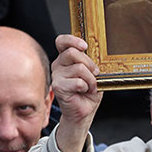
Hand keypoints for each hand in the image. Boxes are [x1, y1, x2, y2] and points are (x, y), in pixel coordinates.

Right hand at [51, 34, 102, 151]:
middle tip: (95, 74)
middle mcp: (58, 65)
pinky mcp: (58, 87)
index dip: (73, 40)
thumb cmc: (88, 92)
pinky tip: (83, 92)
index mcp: (65, 58)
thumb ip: (90, 61)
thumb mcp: (93, 73)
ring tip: (89, 86)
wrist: (85, 110)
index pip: (62, 42)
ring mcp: (56, 76)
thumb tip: (92, 54)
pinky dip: (86, 87)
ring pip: (79, 68)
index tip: (85, 46)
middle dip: (90, 64)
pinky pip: (78, 82)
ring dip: (90, 79)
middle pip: (73, 53)